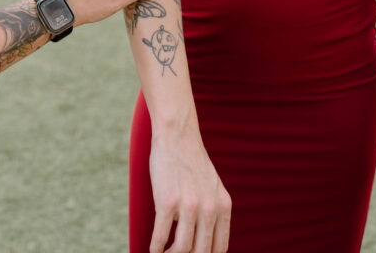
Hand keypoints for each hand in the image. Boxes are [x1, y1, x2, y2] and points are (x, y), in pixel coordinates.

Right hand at [149, 131, 230, 251]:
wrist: (177, 134)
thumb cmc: (191, 161)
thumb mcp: (212, 186)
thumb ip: (212, 211)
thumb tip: (201, 241)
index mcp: (223, 206)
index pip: (219, 249)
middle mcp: (209, 209)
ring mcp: (188, 206)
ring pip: (181, 249)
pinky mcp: (167, 201)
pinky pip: (160, 236)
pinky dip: (155, 248)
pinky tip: (152, 249)